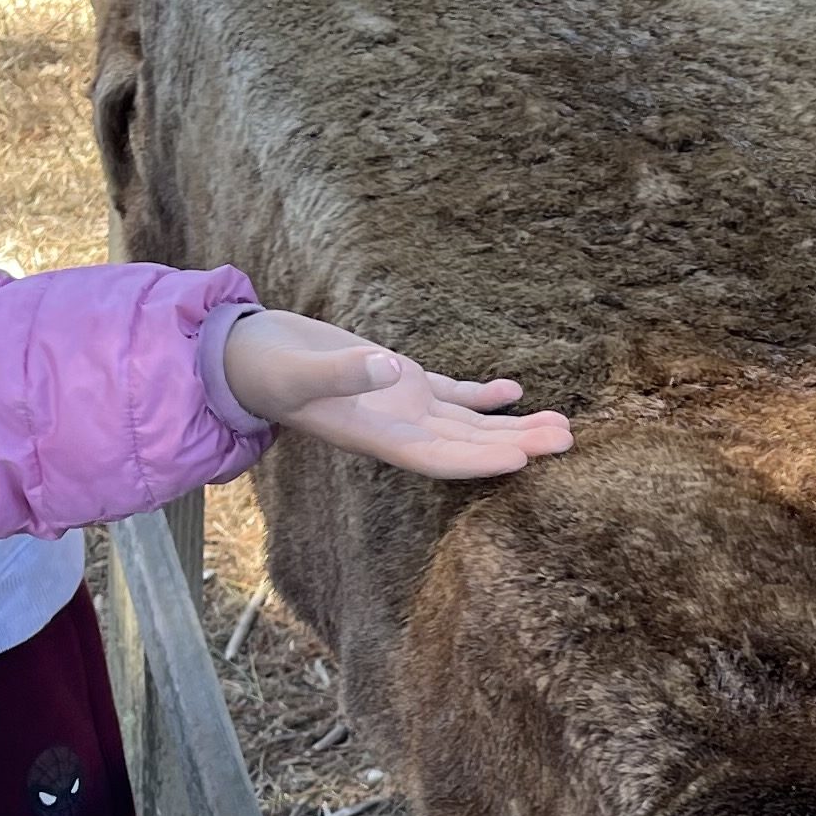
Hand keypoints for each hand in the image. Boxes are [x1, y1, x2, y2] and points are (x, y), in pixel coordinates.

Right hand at [219, 305, 572, 479]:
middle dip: (517, 444)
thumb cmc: (265, 369)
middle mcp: (397, 428)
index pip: (438, 456)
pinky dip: (484, 395)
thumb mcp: (298, 369)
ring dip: (514, 424)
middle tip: (568, 439)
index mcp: (375, 434)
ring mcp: (403, 406)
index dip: (479, 460)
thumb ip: (341, 371)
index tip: (522, 458)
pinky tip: (516, 389)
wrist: (247, 355)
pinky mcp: (402, 380)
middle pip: (468, 445)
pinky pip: (452, 394)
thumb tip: (388, 365)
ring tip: (563, 424)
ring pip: (470, 423)